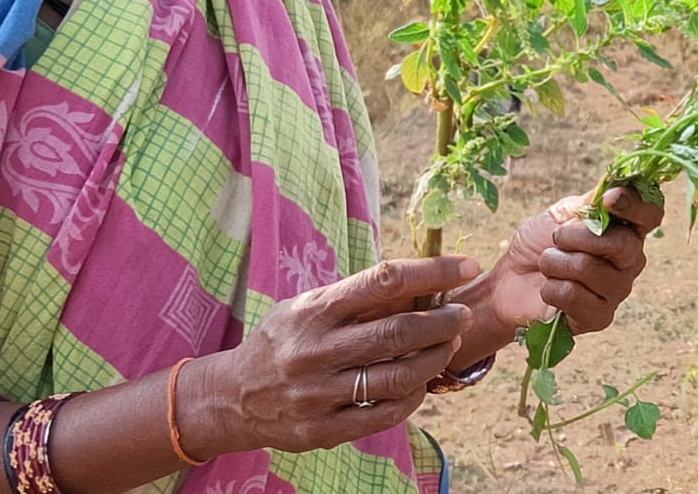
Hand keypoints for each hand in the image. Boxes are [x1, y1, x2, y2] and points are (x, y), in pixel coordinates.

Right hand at [189, 254, 478, 459]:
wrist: (233, 396)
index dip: (431, 272)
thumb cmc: (283, 341)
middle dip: (442, 321)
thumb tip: (421, 283)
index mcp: (315, 310)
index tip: (464, 266)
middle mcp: (317, 350)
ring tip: (447, 346)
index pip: (384, 281)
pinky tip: (422, 383)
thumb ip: (358, 299)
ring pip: (397, 376)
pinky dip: (413, 397)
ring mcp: (319, 393)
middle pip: (398, 332)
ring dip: (434, 359)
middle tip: (462, 314)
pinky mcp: (323, 429)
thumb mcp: (309, 307)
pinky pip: (384, 414)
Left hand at [483, 184, 663, 334]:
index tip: (610, 199)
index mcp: (626, 230)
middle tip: (556, 237)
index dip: (636, 204)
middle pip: (622, 244)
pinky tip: (549, 289)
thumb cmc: (540, 244)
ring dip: (555, 262)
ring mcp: (617, 291)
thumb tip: (616, 184)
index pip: (651, 215)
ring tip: (547, 264)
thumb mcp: (563, 213)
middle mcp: (630, 262)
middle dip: (577, 236)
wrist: (512, 280)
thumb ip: (592, 201)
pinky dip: (551, 288)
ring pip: (589, 268)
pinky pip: (574, 295)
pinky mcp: (600, 317)